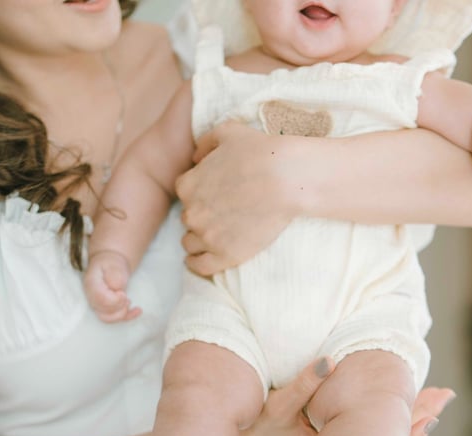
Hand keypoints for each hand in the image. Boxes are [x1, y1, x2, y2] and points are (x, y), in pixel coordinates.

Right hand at [83, 250, 140, 322]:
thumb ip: (115, 275)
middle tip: (126, 296)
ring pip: (107, 318)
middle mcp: (91, 296)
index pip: (100, 299)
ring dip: (122, 313)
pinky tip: (138, 310)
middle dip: (119, 306)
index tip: (123, 293)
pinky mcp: (104, 309)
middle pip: (103, 311)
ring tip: (129, 301)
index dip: (115, 300)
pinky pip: (114, 319)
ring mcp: (96, 304)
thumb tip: (117, 288)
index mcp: (91, 284)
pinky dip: (128, 316)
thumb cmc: (111, 264)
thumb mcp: (114, 264)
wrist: (109, 265)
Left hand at [175, 121, 296, 275]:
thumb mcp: (228, 132)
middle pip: (188, 218)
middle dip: (201, 215)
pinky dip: (197, 264)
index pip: (184, 192)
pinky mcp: (225, 255)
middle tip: (222, 213)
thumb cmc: (261, 152)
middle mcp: (191, 212)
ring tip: (215, 237)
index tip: (214, 194)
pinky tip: (201, 260)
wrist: (287, 179)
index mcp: (188, 184)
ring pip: (190, 242)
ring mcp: (207, 236)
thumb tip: (194, 158)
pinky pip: (200, 266)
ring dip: (198, 239)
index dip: (199, 192)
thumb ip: (205, 143)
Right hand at [240, 357, 454, 435]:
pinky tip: (398, 399)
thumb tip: (331, 360)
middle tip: (445, 396)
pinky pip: (367, 422)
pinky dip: (388, 411)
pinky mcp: (332, 430)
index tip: (434, 405)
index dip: (409, 421)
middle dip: (417, 413)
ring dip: (406, 412)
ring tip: (435, 398)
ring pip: (381, 429)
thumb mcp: (279, 406)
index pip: (381, 434)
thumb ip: (305, 382)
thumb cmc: (259, 426)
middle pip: (389, 432)